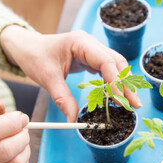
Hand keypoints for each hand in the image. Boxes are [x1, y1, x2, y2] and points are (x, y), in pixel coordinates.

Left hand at [0, 25, 141, 121]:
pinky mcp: (91, 57)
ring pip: (115, 65)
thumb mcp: (47, 78)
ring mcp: (92, 50)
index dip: (115, 81)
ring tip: (131, 102)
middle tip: (135, 104)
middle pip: (116, 63)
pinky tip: (117, 95)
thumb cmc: (34, 57)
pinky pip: (107, 69)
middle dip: (126, 84)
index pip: (106, 61)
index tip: (120, 100)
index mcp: (80, 42)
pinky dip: (114, 82)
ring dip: (123, 84)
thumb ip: (62, 98)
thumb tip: (73, 120)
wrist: (27, 47)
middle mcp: (90, 44)